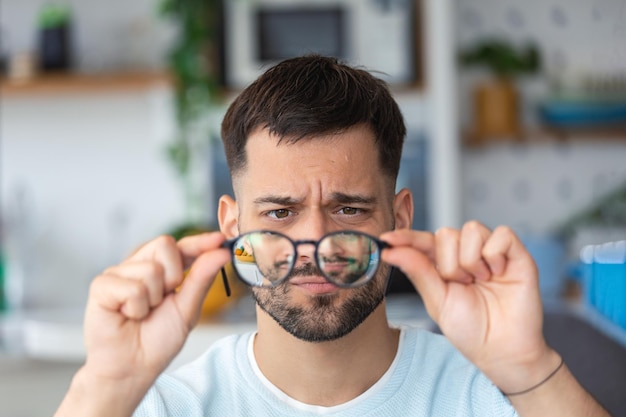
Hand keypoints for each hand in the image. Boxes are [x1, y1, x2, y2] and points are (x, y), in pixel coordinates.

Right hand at [82, 232, 229, 385]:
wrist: (133, 367)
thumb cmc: (157, 340)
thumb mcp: (188, 308)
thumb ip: (202, 278)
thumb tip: (221, 252)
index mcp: (163, 270)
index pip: (182, 246)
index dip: (199, 242)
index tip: (219, 239)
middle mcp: (140, 266)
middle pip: (165, 244)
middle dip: (173, 276)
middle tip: (162, 300)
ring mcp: (119, 274)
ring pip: (150, 269)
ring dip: (152, 299)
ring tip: (142, 313)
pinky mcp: (101, 285)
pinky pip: (131, 287)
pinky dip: (135, 308)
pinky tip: (126, 316)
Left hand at [381, 222, 558, 392]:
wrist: (502, 350)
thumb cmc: (470, 328)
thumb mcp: (437, 301)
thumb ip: (418, 272)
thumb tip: (391, 250)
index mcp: (443, 264)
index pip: (423, 242)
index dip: (406, 238)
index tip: (386, 238)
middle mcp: (466, 253)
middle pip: (446, 233)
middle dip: (449, 263)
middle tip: (462, 285)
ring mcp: (490, 252)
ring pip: (471, 229)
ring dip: (471, 260)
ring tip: (481, 281)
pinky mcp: (515, 253)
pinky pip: (501, 234)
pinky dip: (495, 254)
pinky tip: (497, 273)